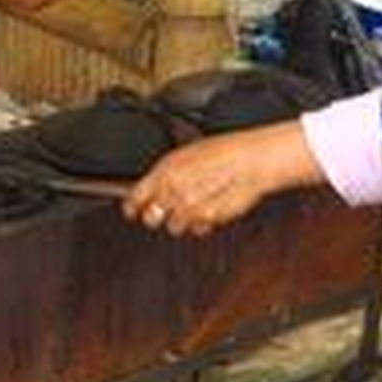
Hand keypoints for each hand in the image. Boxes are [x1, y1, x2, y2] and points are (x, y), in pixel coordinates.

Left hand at [122, 122, 320, 236]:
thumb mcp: (182, 155)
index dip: (131, 207)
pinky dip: (202, 224)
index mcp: (163, 172)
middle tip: (164, 210)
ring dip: (182, 220)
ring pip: (174, 227)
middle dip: (155, 216)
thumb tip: (144, 189)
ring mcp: (190, 207)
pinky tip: (209, 208)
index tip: (131, 211)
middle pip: (151, 218)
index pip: (135, 198)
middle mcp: (173, 190)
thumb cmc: (221, 152)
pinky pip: (197, 229)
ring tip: (195, 204)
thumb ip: (161, 174)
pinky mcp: (208, 218)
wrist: (250, 160)